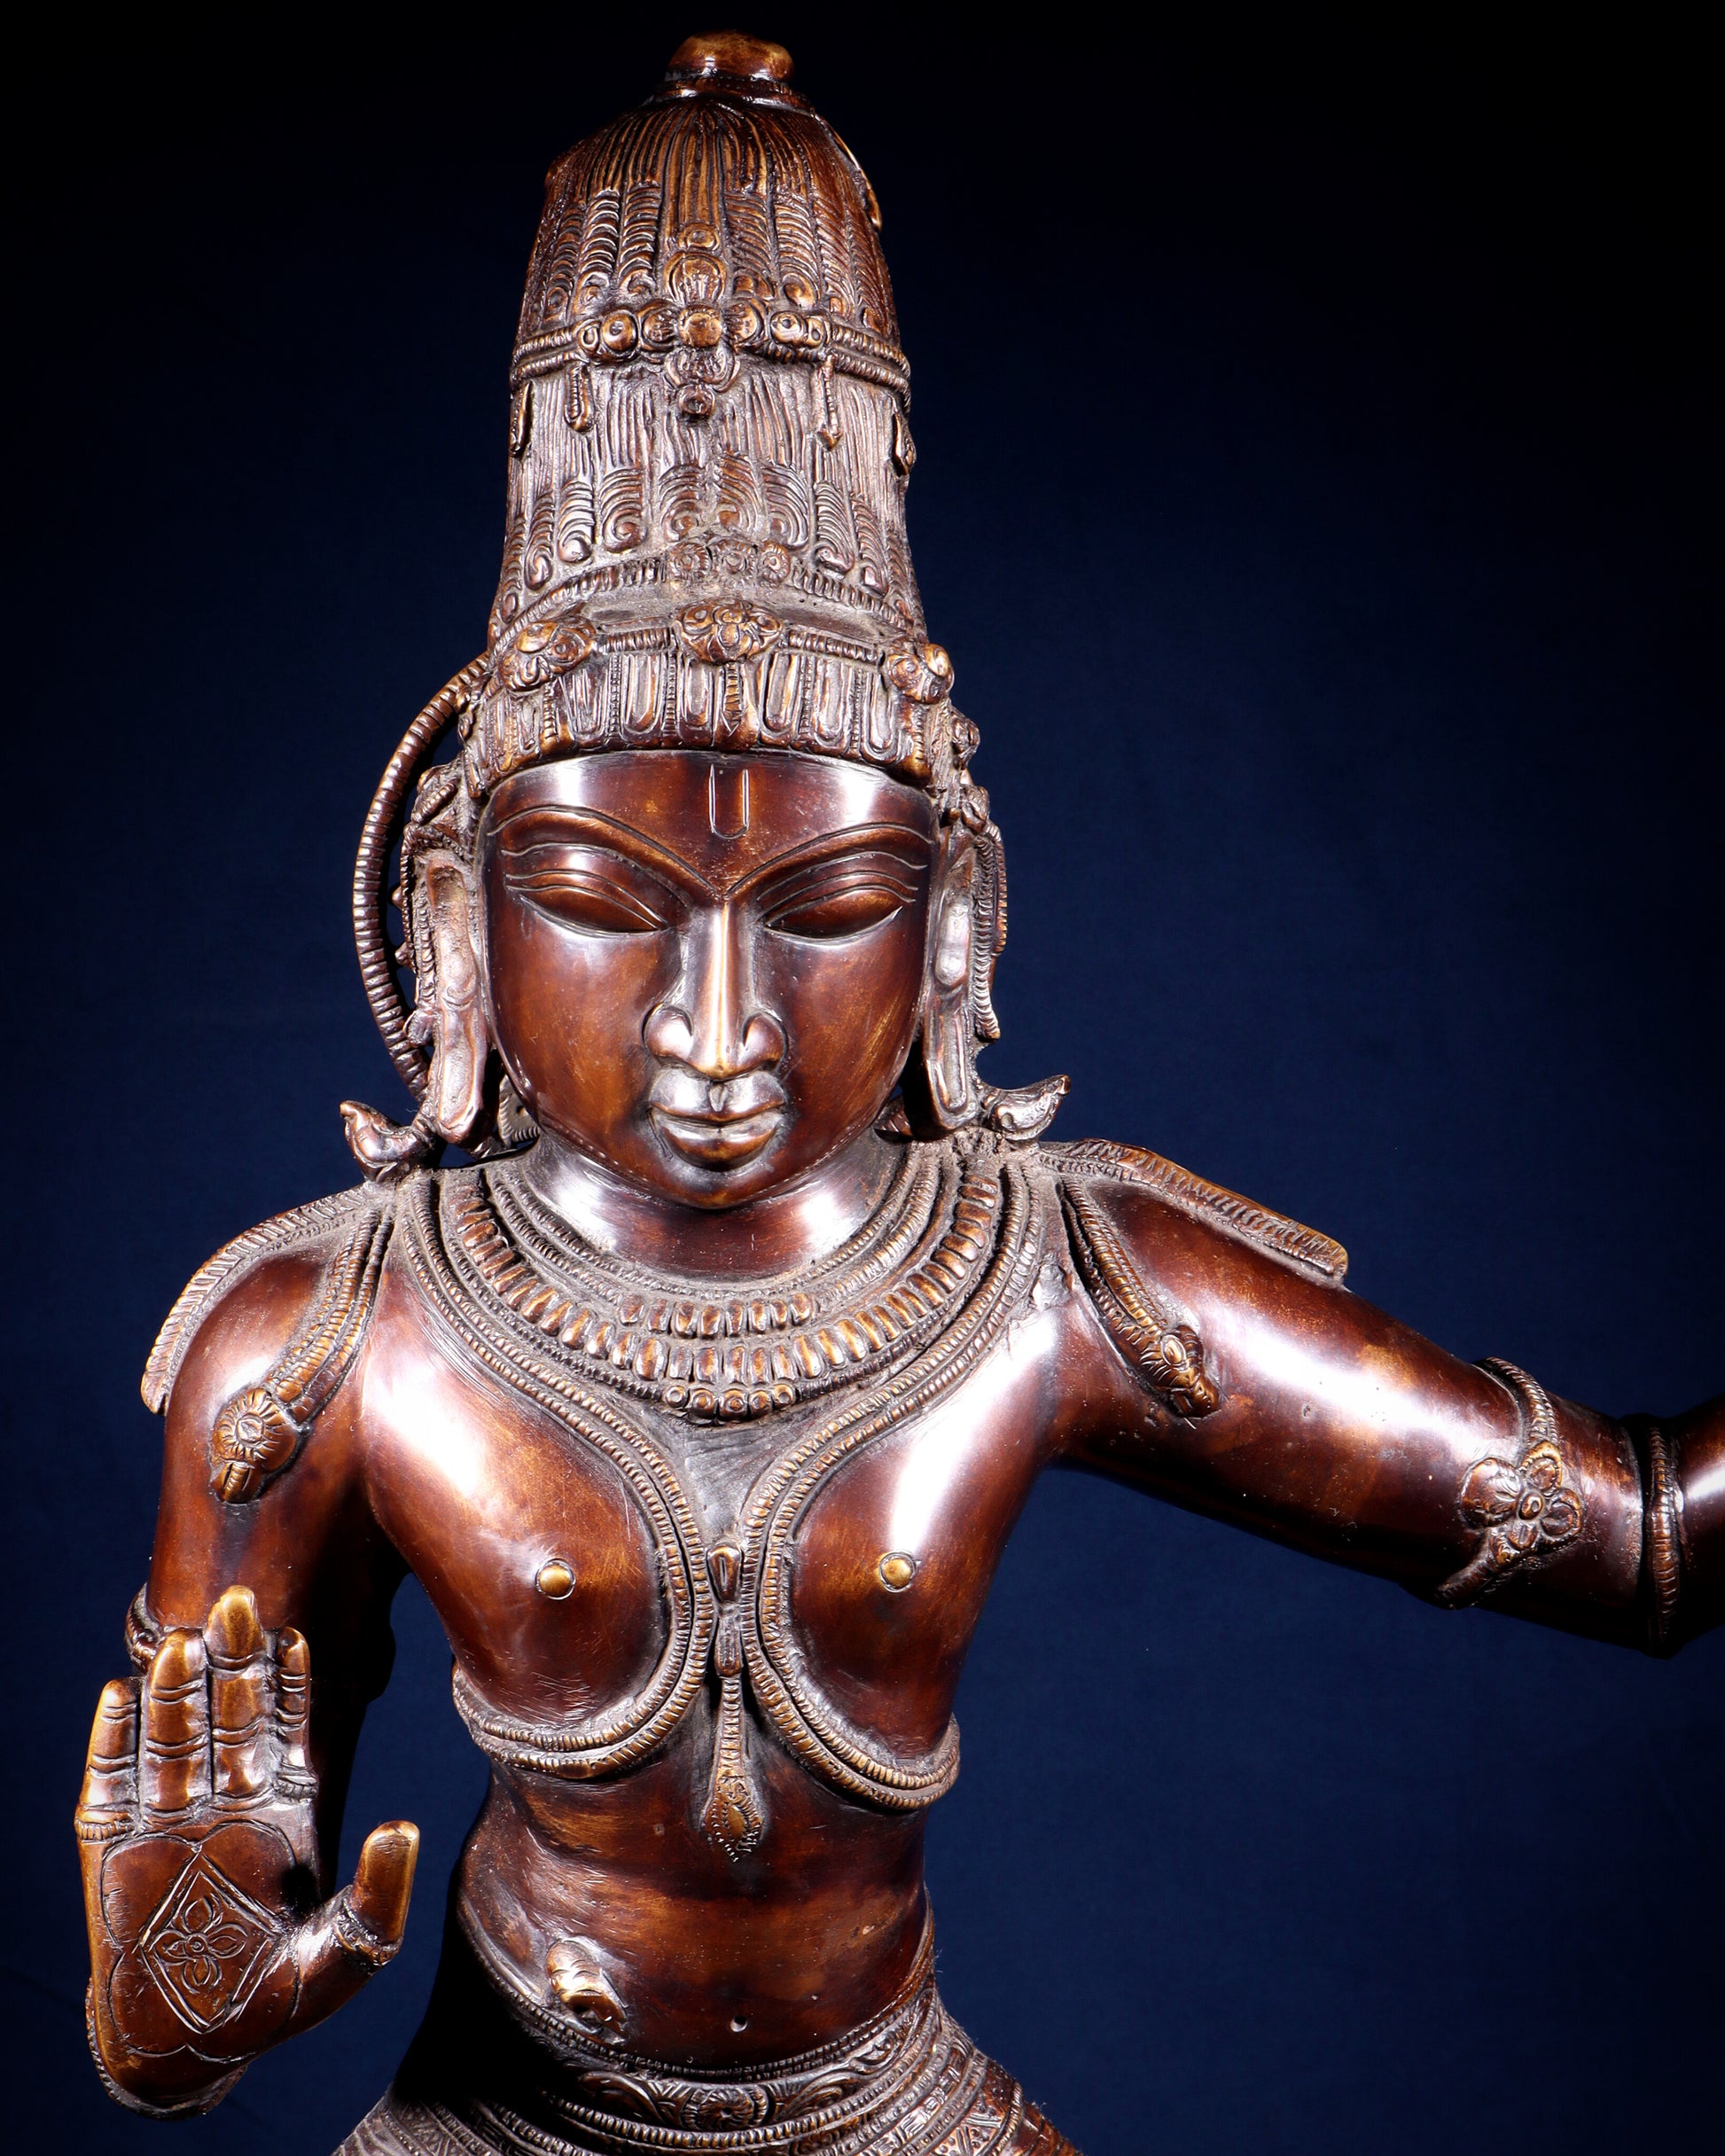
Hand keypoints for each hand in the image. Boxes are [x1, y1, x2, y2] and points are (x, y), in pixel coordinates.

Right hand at [76, 1585, 417, 2114]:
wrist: (190, 2044)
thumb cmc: (275, 2001)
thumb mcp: (349, 1954)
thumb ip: (380, 1894)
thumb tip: (405, 1828)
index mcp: (281, 1812)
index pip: (285, 1731)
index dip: (288, 1686)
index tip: (296, 1635)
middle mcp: (223, 1803)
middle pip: (227, 1717)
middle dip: (232, 1663)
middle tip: (237, 1603)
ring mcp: (165, 1820)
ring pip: (171, 1738)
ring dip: (174, 1691)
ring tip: (179, 1641)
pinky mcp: (110, 1847)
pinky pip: (109, 1781)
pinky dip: (111, 1741)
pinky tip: (118, 1695)